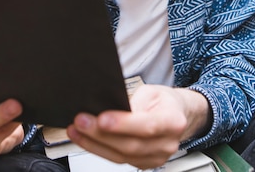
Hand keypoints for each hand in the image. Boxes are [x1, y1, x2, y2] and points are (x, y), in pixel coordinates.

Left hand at [66, 84, 209, 169]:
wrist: (177, 115)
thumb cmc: (164, 101)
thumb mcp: (151, 91)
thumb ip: (133, 101)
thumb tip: (108, 107)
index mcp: (173, 121)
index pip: (148, 126)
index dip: (124, 124)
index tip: (102, 119)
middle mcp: (167, 144)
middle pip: (131, 144)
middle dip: (101, 134)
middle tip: (81, 121)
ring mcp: (156, 157)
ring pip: (121, 156)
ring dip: (94, 143)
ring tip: (76, 130)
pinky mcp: (144, 164)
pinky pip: (118, 160)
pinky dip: (98, 149)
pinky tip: (84, 138)